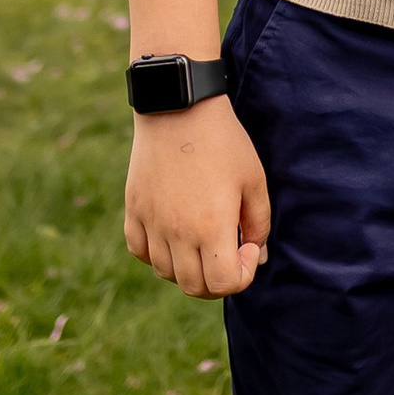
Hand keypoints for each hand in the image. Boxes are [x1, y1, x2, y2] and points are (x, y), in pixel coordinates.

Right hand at [124, 101, 270, 295]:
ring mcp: (151, 222)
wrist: (179, 108)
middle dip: (217, 279)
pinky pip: (140, 251)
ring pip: (166, 272)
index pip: (224, 284)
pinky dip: (156, 253)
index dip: (242, 275)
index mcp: (211, 227)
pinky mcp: (133, 209)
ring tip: (201, 239)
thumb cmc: (223, 142)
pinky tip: (173, 234)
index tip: (246, 246)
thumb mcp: (254, 180)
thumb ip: (259, 224)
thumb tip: (257, 256)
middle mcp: (176, 232)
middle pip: (194, 286)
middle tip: (228, 252)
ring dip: (188, 267)